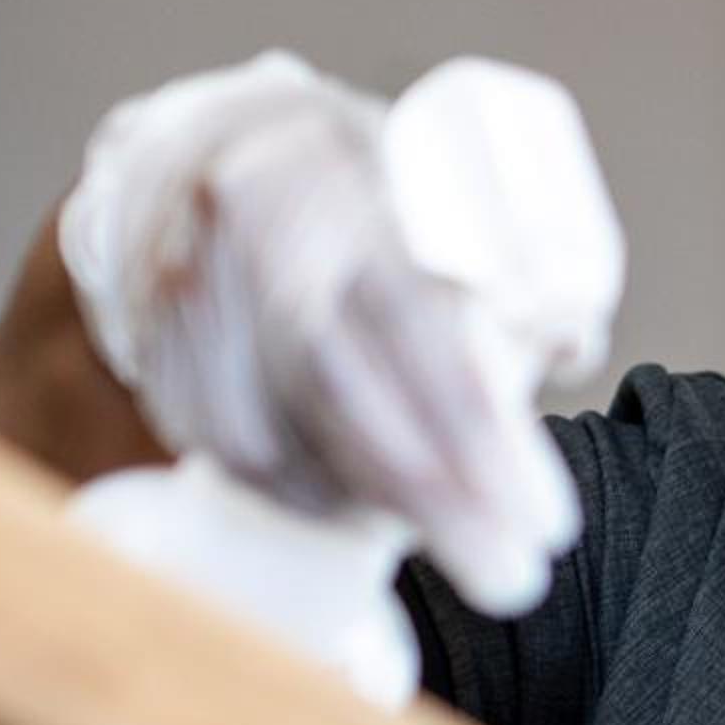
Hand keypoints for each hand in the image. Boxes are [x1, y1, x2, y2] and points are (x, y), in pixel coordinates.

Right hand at [60, 54, 586, 611]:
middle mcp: (256, 233)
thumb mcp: (452, 190)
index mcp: (346, 180)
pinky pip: (224, 446)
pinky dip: (303, 493)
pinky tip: (363, 512)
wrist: (223, 145)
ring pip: (274, 436)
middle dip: (438, 503)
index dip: (480, 433)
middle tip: (512, 578)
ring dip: (374, 507)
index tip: (546, 521)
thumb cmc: (375, 183)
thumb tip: (566, 352)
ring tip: (461, 544)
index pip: (415, 321)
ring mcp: (192, 289)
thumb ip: (515, 269)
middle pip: (341, 391)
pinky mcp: (157, 340)